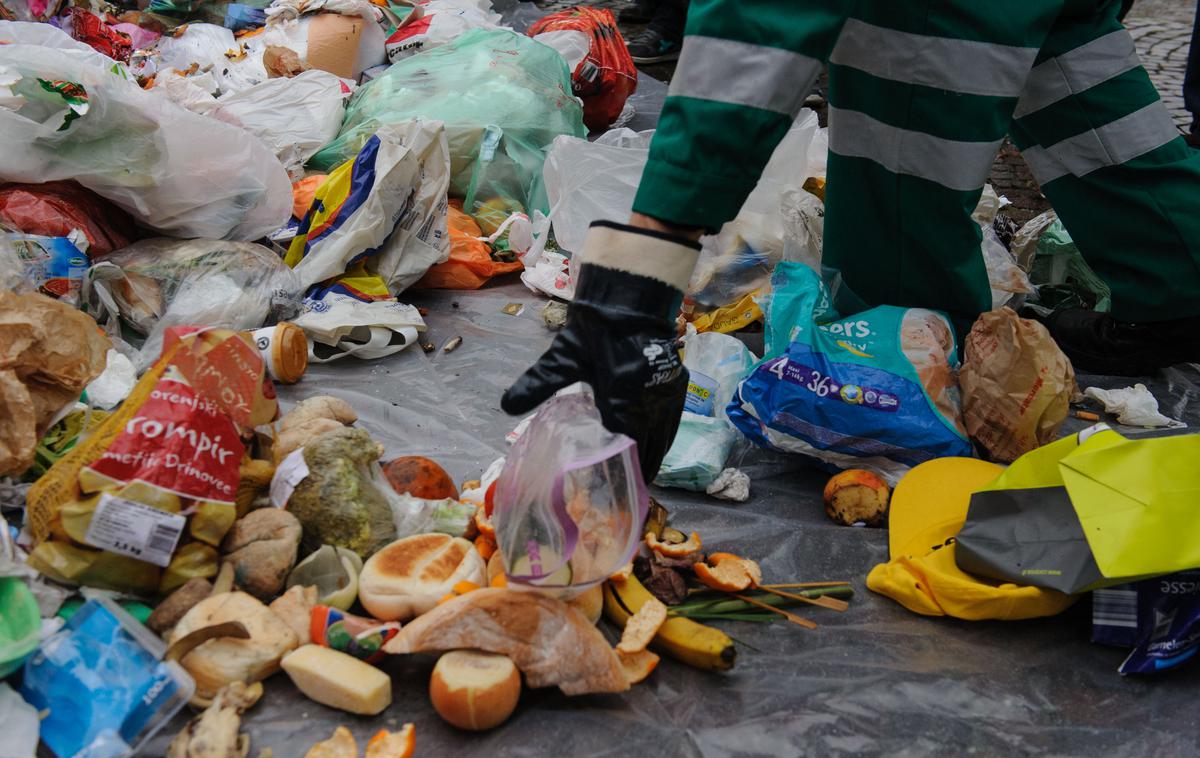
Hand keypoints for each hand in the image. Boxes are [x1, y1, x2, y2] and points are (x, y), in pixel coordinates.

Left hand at [502, 221, 700, 480]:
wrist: (630, 299)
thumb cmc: (595, 330)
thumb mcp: (563, 357)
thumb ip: (538, 384)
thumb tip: (505, 407)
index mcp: (622, 397)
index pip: (625, 442)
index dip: (620, 465)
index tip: (612, 485)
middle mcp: (650, 400)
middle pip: (649, 445)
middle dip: (639, 466)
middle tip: (628, 487)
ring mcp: (667, 393)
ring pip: (665, 434)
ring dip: (656, 454)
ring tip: (646, 474)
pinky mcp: (677, 384)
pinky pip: (674, 420)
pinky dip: (667, 436)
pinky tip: (659, 445)